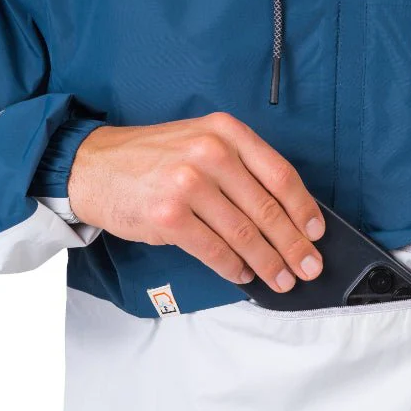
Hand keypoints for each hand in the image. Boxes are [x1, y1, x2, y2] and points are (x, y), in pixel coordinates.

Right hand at [67, 111, 325, 293]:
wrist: (94, 166)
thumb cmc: (154, 157)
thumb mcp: (201, 140)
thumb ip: (241, 166)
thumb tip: (286, 212)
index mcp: (226, 132)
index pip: (280, 174)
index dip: (304, 208)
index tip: (316, 232)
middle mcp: (210, 153)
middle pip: (267, 209)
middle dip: (293, 245)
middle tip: (308, 266)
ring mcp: (188, 185)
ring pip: (244, 234)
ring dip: (268, 263)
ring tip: (281, 279)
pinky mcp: (168, 217)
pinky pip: (214, 250)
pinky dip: (233, 268)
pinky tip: (243, 274)